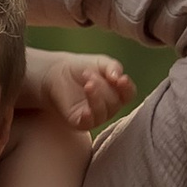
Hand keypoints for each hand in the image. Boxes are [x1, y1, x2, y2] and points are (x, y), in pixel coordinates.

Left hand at [19, 47, 134, 135]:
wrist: (57, 73)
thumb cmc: (82, 68)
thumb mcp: (101, 63)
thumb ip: (113, 67)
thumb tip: (118, 78)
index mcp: (118, 93)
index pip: (129, 94)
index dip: (127, 88)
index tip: (121, 79)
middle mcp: (109, 108)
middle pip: (115, 102)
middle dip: (103, 86)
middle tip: (88, 74)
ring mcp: (96, 117)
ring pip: (104, 112)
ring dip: (96, 96)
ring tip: (87, 83)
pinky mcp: (80, 123)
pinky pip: (89, 124)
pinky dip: (89, 117)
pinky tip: (86, 110)